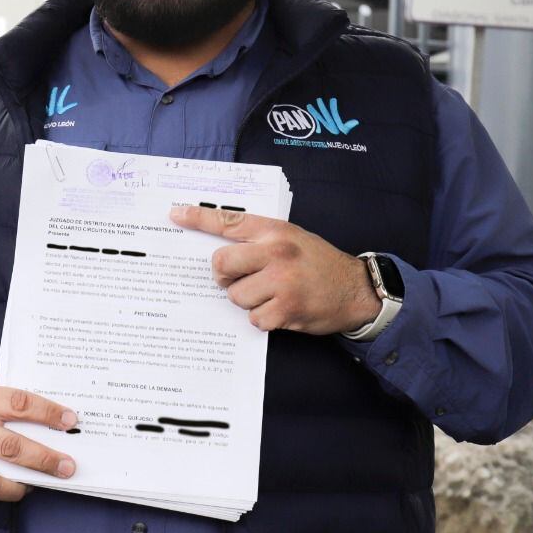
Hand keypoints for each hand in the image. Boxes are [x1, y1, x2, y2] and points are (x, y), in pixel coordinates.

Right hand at [0, 375, 78, 501]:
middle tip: (67, 467)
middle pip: (10, 447)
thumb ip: (9, 404)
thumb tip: (51, 424)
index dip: (48, 413)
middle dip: (44, 460)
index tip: (70, 420)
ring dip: (18, 487)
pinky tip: (7, 486)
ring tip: (35, 485)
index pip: (19, 404)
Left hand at [169, 205, 380, 334]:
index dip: (198, 217)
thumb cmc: (318, 263)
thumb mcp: (292, 238)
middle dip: (225, 276)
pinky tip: (281, 310)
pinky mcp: (287, 309)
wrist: (356, 289)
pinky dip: (264, 319)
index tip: (175, 214)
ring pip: (236, 296)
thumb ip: (260, 239)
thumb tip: (221, 252)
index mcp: (275, 231)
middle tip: (238, 279)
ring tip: (271, 296)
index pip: (229, 220)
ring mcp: (282, 282)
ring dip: (248, 301)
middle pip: (221, 264)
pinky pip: (255, 318)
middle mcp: (276, 252)